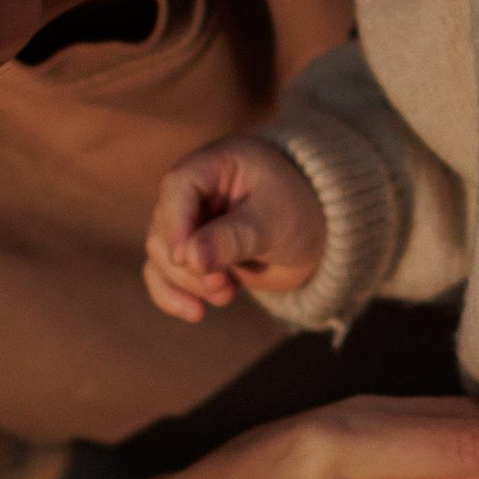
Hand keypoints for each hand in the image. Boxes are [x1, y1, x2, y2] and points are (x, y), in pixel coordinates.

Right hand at [146, 134, 325, 320]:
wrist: (318, 232)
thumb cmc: (300, 211)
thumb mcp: (273, 221)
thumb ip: (233, 237)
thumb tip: (189, 258)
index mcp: (214, 165)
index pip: (177, 189)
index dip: (177, 227)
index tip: (188, 261)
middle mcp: (193, 191)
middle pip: (164, 228)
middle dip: (190, 266)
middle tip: (224, 286)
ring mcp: (188, 223)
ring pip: (160, 255)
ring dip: (188, 283)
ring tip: (226, 295)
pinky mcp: (191, 252)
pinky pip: (162, 274)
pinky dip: (173, 295)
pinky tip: (195, 314)